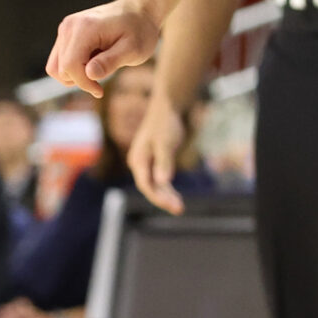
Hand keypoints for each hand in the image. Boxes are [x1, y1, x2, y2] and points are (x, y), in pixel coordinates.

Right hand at [46, 0, 159, 97]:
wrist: (138, 11)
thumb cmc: (139, 31)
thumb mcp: (133, 50)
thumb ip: (111, 62)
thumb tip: (89, 73)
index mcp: (85, 28)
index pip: (70, 66)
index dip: (83, 83)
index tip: (100, 90)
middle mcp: (69, 26)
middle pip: (60, 69)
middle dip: (80, 80)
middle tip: (104, 75)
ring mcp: (65, 29)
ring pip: (55, 68)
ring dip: (75, 76)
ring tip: (99, 67)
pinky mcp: (65, 34)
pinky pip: (59, 61)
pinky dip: (73, 69)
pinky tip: (92, 63)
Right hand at [128, 94, 189, 212]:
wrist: (167, 108)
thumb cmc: (165, 123)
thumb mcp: (165, 142)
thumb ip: (164, 162)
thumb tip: (162, 181)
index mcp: (138, 159)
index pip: (145, 184)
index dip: (157, 197)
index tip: (171, 205)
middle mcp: (139, 163)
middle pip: (149, 187)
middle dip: (163, 199)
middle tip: (179, 209)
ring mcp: (146, 164)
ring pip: (155, 185)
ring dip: (166, 196)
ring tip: (179, 207)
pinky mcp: (154, 162)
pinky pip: (159, 180)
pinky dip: (167, 189)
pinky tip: (175, 197)